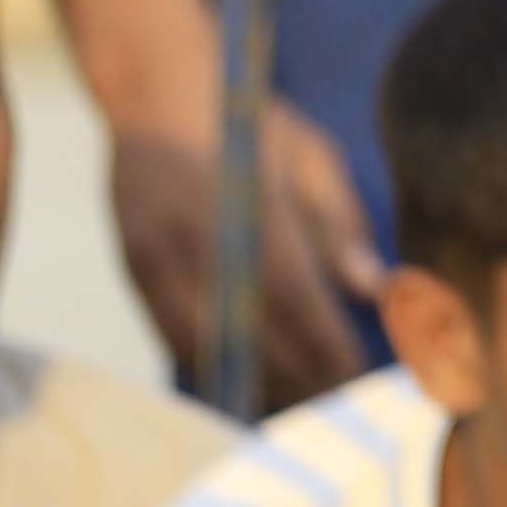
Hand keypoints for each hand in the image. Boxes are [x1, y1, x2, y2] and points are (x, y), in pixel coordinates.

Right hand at [107, 102, 381, 404]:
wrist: (154, 89)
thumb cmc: (251, 121)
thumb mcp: (311, 155)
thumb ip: (341, 225)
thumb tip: (376, 289)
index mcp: (251, 213)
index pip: (298, 303)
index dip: (329, 351)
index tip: (361, 387)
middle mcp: (197, 243)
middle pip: (251, 336)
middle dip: (296, 381)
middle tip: (337, 417)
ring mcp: (154, 260)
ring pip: (205, 346)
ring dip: (251, 384)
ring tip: (294, 416)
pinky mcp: (130, 270)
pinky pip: (171, 334)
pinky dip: (209, 364)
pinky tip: (242, 387)